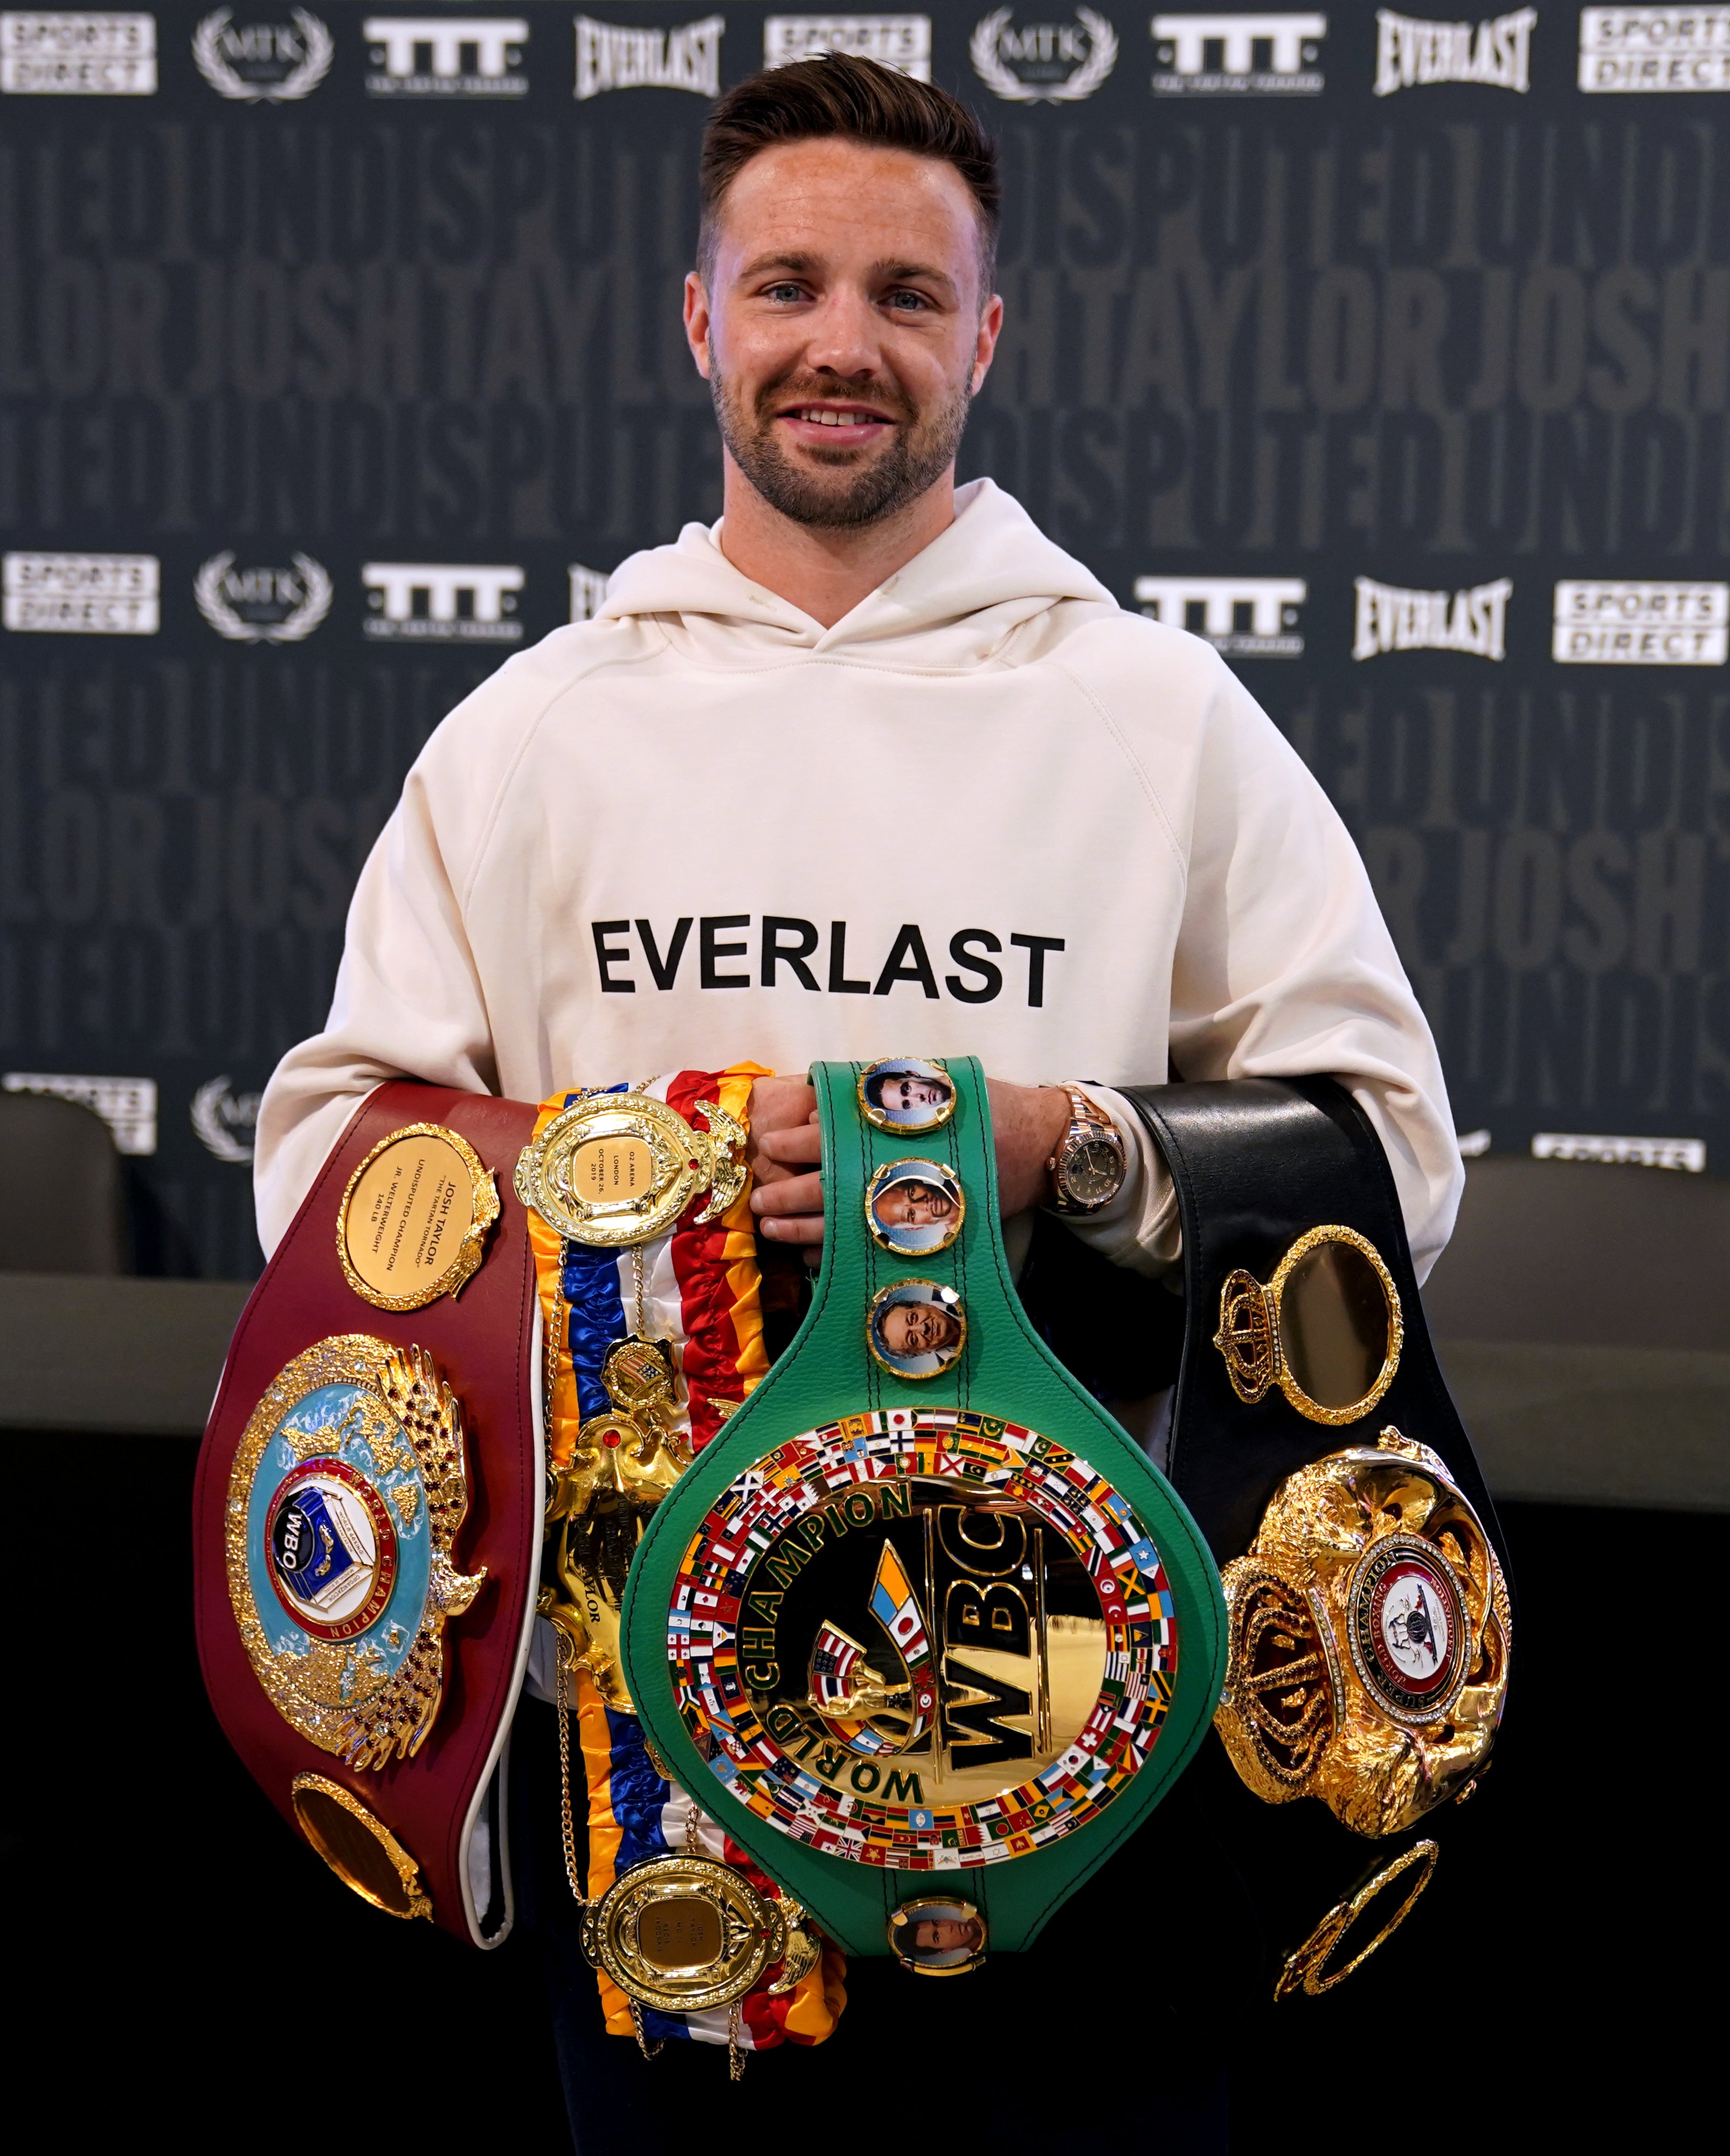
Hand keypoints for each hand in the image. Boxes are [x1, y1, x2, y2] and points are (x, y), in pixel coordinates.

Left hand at [747, 1075, 1071, 1257]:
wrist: (1039, 1145)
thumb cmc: (980, 1110)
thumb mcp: (928, 1086)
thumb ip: (873, 1093)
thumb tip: (812, 1107)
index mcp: (891, 1132)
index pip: (826, 1136)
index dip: (791, 1142)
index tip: (768, 1146)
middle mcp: (894, 1173)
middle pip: (823, 1189)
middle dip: (784, 1197)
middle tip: (759, 1202)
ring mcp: (907, 1210)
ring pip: (838, 1227)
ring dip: (799, 1230)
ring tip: (772, 1230)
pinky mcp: (921, 1237)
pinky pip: (867, 1254)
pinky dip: (834, 1257)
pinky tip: (811, 1257)